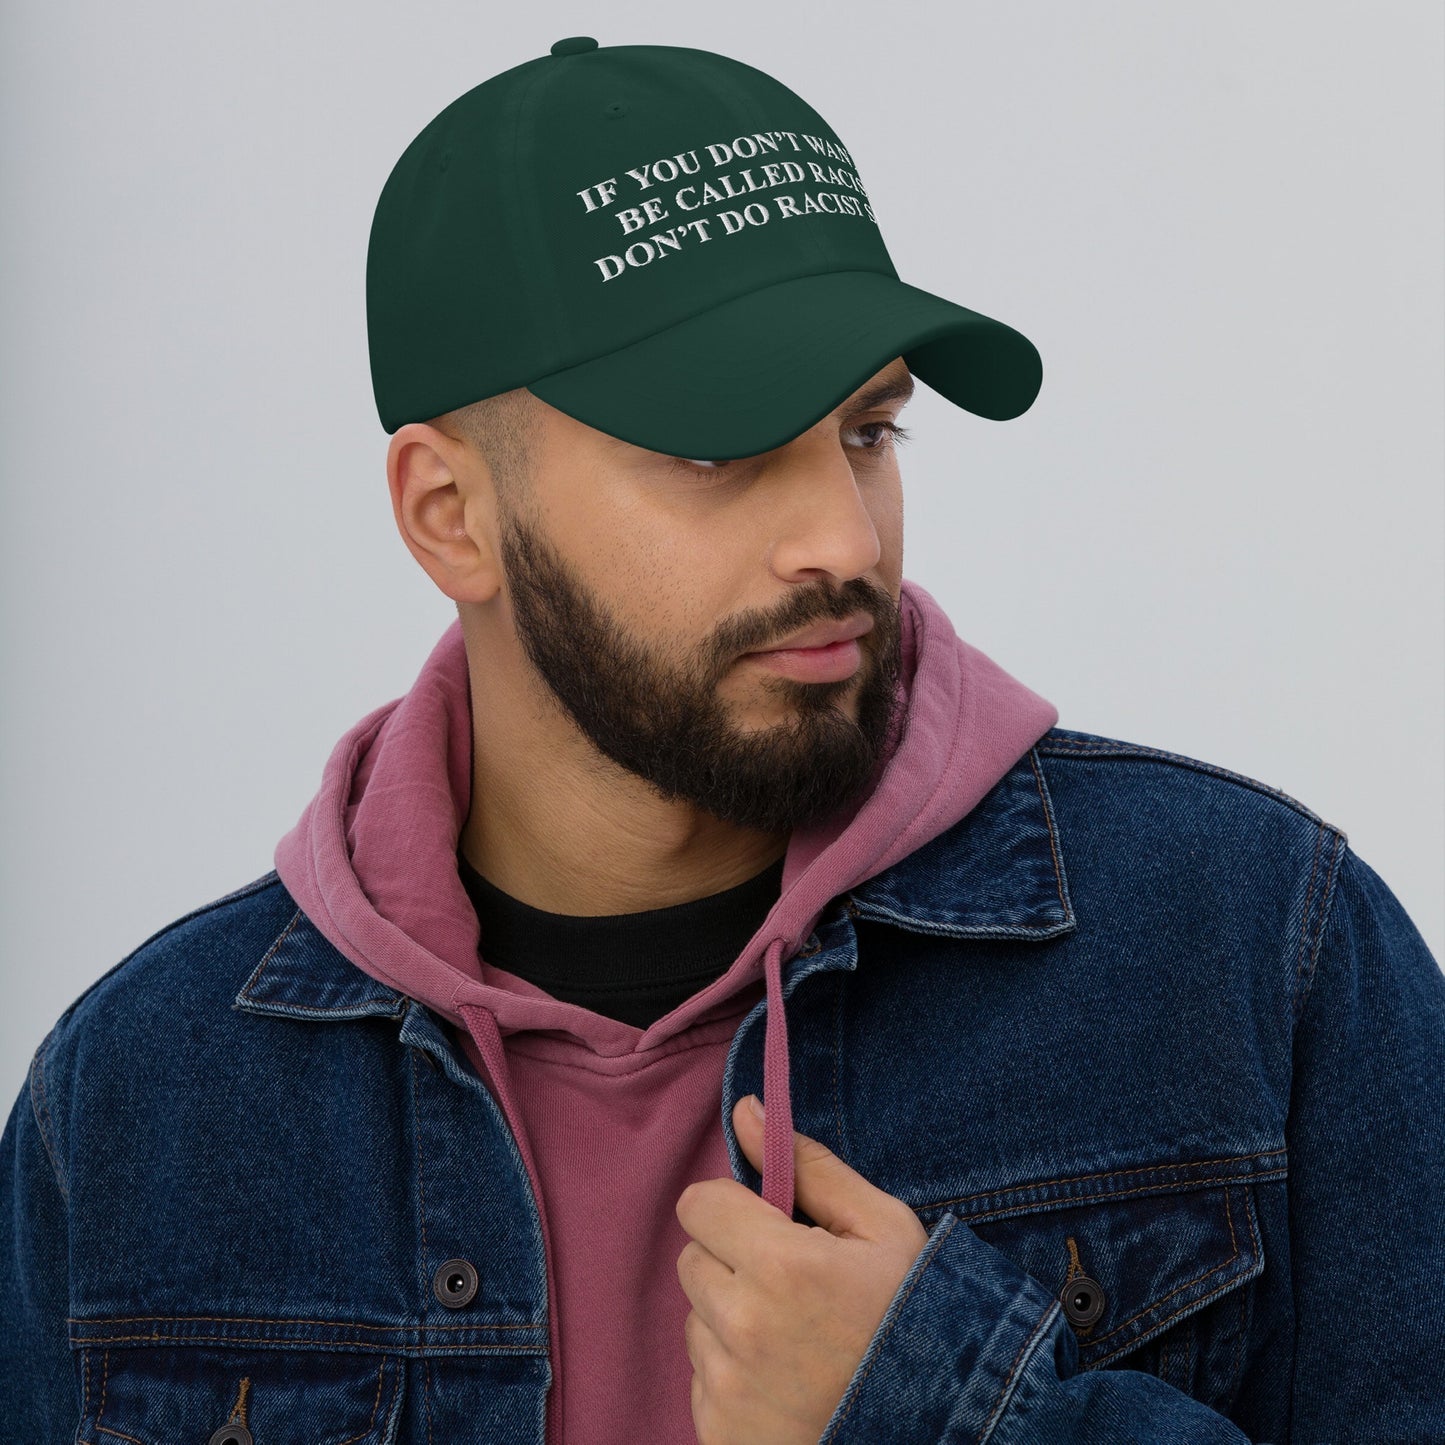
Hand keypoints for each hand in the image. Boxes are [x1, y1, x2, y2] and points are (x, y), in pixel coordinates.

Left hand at [675, 1094, 930, 1444]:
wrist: (938, 1428)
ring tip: (796, 1339)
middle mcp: (743, 1328)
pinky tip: (787, 1381)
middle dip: (732, 1261)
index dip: (733, 1208)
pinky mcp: (718, 1434)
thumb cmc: (914, 1318)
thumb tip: (748, 1111)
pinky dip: (733, 1375)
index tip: (769, 1226)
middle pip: (693, 1259)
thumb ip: (808, 1166)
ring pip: (696, 1320)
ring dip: (731, 1320)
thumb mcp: (883, 1228)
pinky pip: (701, 1379)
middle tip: (791, 1286)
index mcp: (782, 1266)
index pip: (698, 1205)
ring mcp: (728, 1390)